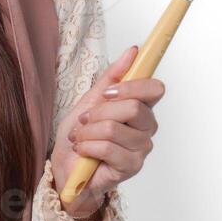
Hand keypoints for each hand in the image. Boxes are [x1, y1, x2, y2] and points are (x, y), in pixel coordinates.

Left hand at [48, 45, 164, 220]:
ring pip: (115, 128)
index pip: (154, 89)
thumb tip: (133, 51)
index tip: (107, 92)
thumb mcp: (90, 100)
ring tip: (80, 137)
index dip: (131, 87)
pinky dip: (88, 146)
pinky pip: (108, 148)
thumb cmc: (80, 135)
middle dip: (99, 112)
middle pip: (133, 107)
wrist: (67, 169)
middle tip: (85, 120)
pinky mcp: (131, 167)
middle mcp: (147, 128)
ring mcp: (141, 149)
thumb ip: (112, 77)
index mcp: (140, 108)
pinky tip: (84, 151)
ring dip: (88, 132)